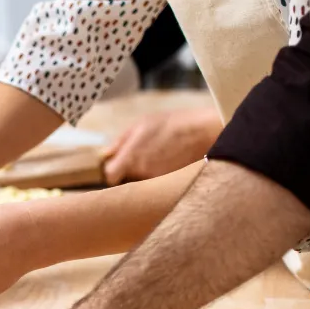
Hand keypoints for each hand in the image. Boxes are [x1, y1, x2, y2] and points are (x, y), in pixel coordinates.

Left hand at [101, 107, 222, 185]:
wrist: (205, 132)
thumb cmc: (172, 124)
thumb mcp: (142, 124)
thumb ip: (120, 142)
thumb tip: (105, 155)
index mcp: (131, 157)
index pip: (110, 177)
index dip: (111, 170)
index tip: (115, 164)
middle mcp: (142, 173)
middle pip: (126, 180)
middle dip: (128, 171)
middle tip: (140, 156)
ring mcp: (156, 181)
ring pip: (142, 181)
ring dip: (145, 172)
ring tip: (158, 154)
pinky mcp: (169, 184)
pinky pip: (156, 183)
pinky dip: (158, 175)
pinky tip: (168, 160)